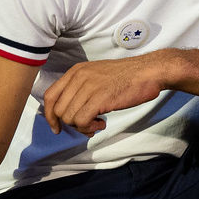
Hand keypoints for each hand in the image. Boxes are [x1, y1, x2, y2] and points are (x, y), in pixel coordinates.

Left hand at [40, 52, 170, 136]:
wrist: (148, 72)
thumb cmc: (127, 76)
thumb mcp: (97, 75)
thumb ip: (80, 89)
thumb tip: (69, 112)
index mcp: (76, 71)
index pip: (50, 96)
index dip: (50, 116)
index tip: (57, 127)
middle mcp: (78, 77)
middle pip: (58, 111)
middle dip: (70, 124)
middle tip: (87, 125)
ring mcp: (88, 87)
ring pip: (69, 118)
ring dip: (82, 127)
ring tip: (97, 123)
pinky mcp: (99, 98)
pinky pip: (82, 121)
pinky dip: (90, 127)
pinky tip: (102, 123)